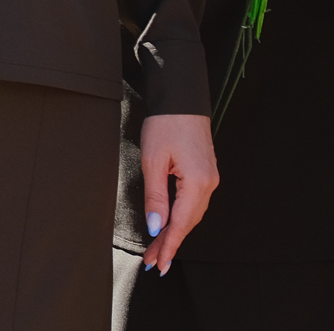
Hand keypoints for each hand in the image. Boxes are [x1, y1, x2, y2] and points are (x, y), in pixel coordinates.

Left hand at [138, 112, 217, 273]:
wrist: (182, 101)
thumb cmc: (166, 125)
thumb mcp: (153, 160)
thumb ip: (156, 196)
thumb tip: (156, 226)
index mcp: (198, 183)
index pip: (181, 223)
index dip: (168, 244)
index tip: (158, 263)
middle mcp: (209, 185)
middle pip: (188, 222)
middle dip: (170, 243)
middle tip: (154, 262)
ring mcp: (209, 180)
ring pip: (191, 214)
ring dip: (174, 232)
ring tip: (157, 249)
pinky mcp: (204, 174)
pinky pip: (193, 203)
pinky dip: (180, 217)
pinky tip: (169, 225)